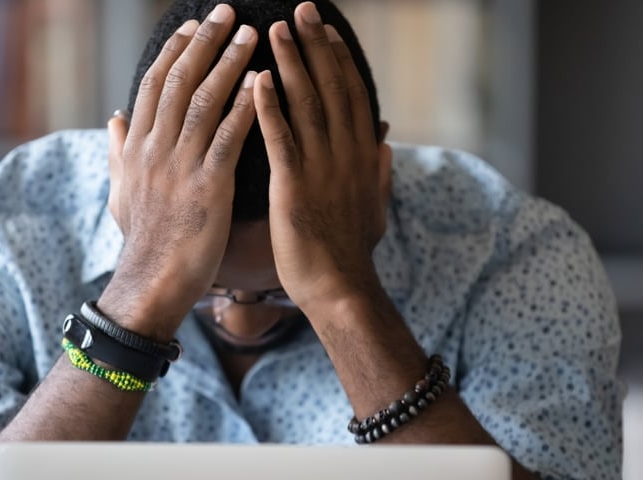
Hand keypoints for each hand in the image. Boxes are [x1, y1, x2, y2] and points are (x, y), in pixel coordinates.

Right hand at [100, 4, 258, 338]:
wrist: (152, 281)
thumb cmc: (143, 240)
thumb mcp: (121, 192)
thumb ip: (117, 151)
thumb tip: (113, 117)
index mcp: (136, 147)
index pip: (153, 85)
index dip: (174, 51)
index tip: (192, 25)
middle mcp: (154, 149)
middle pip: (178, 81)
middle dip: (204, 42)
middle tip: (226, 12)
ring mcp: (180, 166)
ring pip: (203, 101)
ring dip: (228, 63)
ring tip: (252, 35)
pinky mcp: (207, 186)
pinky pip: (227, 138)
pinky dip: (244, 107)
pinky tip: (263, 84)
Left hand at [253, 2, 392, 312]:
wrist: (340, 289)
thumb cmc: (351, 252)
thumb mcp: (375, 207)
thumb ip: (378, 172)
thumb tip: (387, 144)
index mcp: (363, 156)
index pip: (352, 95)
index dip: (338, 59)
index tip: (326, 30)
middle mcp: (346, 154)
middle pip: (332, 87)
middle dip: (315, 46)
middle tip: (301, 10)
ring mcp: (321, 169)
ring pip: (307, 104)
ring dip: (290, 64)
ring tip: (273, 31)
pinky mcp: (294, 187)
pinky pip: (281, 139)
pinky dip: (269, 108)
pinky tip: (256, 81)